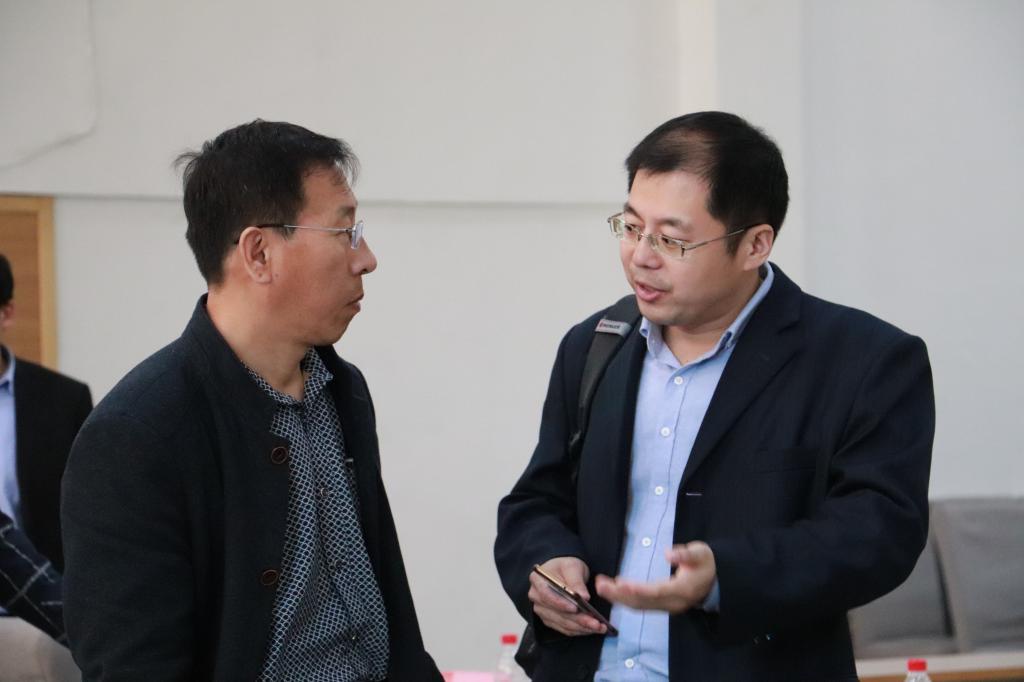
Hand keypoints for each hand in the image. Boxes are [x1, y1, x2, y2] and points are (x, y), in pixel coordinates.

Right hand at [528, 556, 606, 635]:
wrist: (565, 573)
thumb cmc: (566, 567)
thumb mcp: (573, 567)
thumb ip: (576, 581)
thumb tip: (583, 596)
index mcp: (537, 580)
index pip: (546, 594)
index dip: (560, 603)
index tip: (575, 608)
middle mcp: (536, 596)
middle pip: (556, 612)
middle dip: (578, 619)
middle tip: (596, 622)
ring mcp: (542, 610)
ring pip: (562, 623)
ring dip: (581, 627)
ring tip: (599, 627)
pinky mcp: (550, 620)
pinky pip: (565, 629)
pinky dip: (579, 630)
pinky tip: (591, 629)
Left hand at [595, 541, 715, 613]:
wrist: (713, 580)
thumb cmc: (705, 563)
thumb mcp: (700, 553)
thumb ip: (685, 554)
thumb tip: (668, 553)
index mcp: (683, 590)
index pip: (657, 592)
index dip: (638, 589)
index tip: (620, 584)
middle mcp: (673, 603)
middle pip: (643, 602)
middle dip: (620, 595)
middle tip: (600, 584)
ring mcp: (667, 607)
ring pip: (640, 606)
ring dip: (619, 598)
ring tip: (601, 586)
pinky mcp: (662, 606)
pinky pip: (641, 605)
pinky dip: (625, 599)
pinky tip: (613, 591)